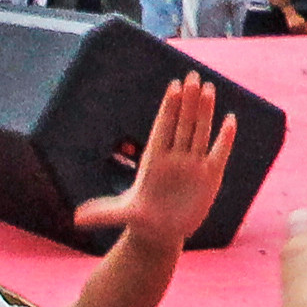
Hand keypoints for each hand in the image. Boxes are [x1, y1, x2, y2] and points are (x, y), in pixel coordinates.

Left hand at [72, 75, 236, 250]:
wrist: (161, 231)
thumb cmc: (141, 217)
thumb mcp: (122, 214)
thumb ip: (102, 213)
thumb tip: (76, 218)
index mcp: (154, 159)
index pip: (162, 128)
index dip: (168, 108)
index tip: (173, 87)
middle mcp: (174, 157)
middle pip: (182, 123)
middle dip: (187, 100)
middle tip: (192, 75)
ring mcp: (193, 164)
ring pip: (200, 132)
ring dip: (205, 111)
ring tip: (208, 88)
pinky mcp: (210, 176)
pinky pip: (219, 153)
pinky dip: (225, 138)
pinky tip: (230, 120)